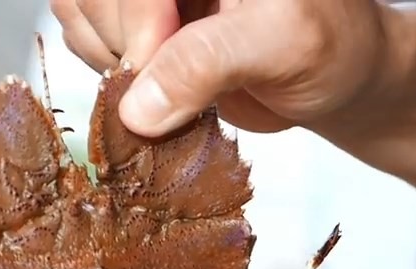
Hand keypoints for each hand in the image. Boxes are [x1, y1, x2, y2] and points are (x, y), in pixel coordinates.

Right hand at [50, 0, 398, 137]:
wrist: (337, 76)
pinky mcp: (136, 20)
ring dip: (111, 60)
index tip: (156, 64)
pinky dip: (112, 74)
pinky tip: (160, 85)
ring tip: (171, 82)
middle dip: (121, 42)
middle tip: (170, 84)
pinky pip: (85, 38)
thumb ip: (207, 65)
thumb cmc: (330, 46)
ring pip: (78, 10)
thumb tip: (138, 111)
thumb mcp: (283, 47)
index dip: (134, 14)